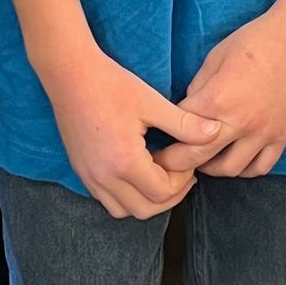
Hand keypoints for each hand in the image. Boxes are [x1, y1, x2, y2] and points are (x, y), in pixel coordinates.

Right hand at [44, 45, 221, 218]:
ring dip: (146, 200)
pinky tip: (137, 171)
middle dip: (168, 196)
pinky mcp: (81, 172)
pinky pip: (107, 199)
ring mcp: (89, 177)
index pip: (162, 193)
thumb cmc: (111, 84)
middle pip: (145, 210)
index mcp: (124, 161)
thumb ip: (185, 123)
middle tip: (180, 173)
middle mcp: (104, 176)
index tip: (187, 161)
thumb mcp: (152, 102)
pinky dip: (126, 196)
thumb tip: (216, 132)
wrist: (69, 74)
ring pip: (124, 210)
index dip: (182, 182)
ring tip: (159, 174)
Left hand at [158, 6, 285, 180]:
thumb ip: (198, 87)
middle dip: (176, 162)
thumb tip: (188, 107)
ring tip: (202, 159)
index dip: (166, 132)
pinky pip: (260, 167)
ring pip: (230, 170)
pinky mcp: (282, 136)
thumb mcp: (215, 57)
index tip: (158, 136)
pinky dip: (244, 169)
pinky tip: (235, 160)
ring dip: (211, 168)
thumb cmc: (255, 41)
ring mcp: (263, 133)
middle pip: (197, 157)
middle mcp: (239, 123)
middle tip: (166, 161)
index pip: (181, 127)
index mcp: (217, 100)